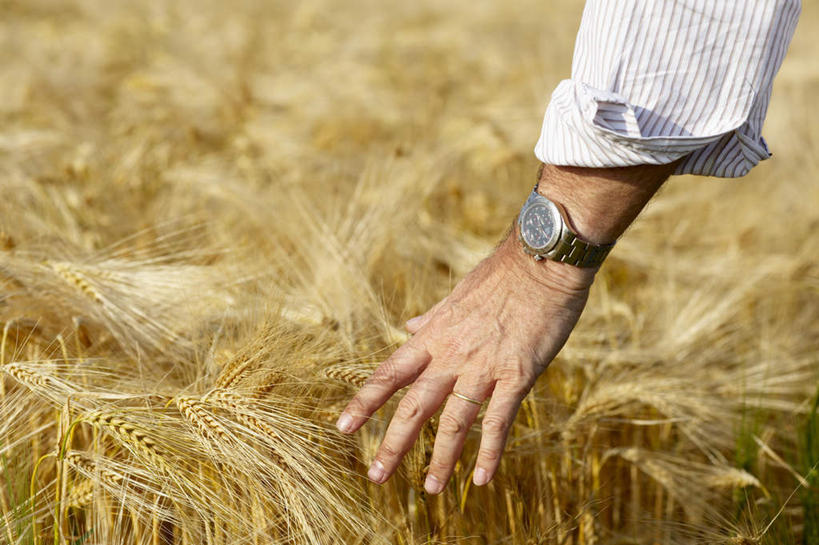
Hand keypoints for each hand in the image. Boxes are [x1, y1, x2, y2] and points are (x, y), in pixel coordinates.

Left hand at [335, 226, 597, 493]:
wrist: (543, 261)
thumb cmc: (502, 275)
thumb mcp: (457, 294)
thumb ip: (432, 318)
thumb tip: (409, 325)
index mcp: (434, 336)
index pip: (389, 374)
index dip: (364, 402)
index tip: (343, 427)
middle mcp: (452, 355)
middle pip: (414, 407)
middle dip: (394, 444)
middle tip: (376, 475)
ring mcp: (484, 367)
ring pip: (454, 423)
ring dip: (441, 459)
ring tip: (431, 488)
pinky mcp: (518, 375)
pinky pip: (499, 421)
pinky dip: (490, 453)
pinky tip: (482, 479)